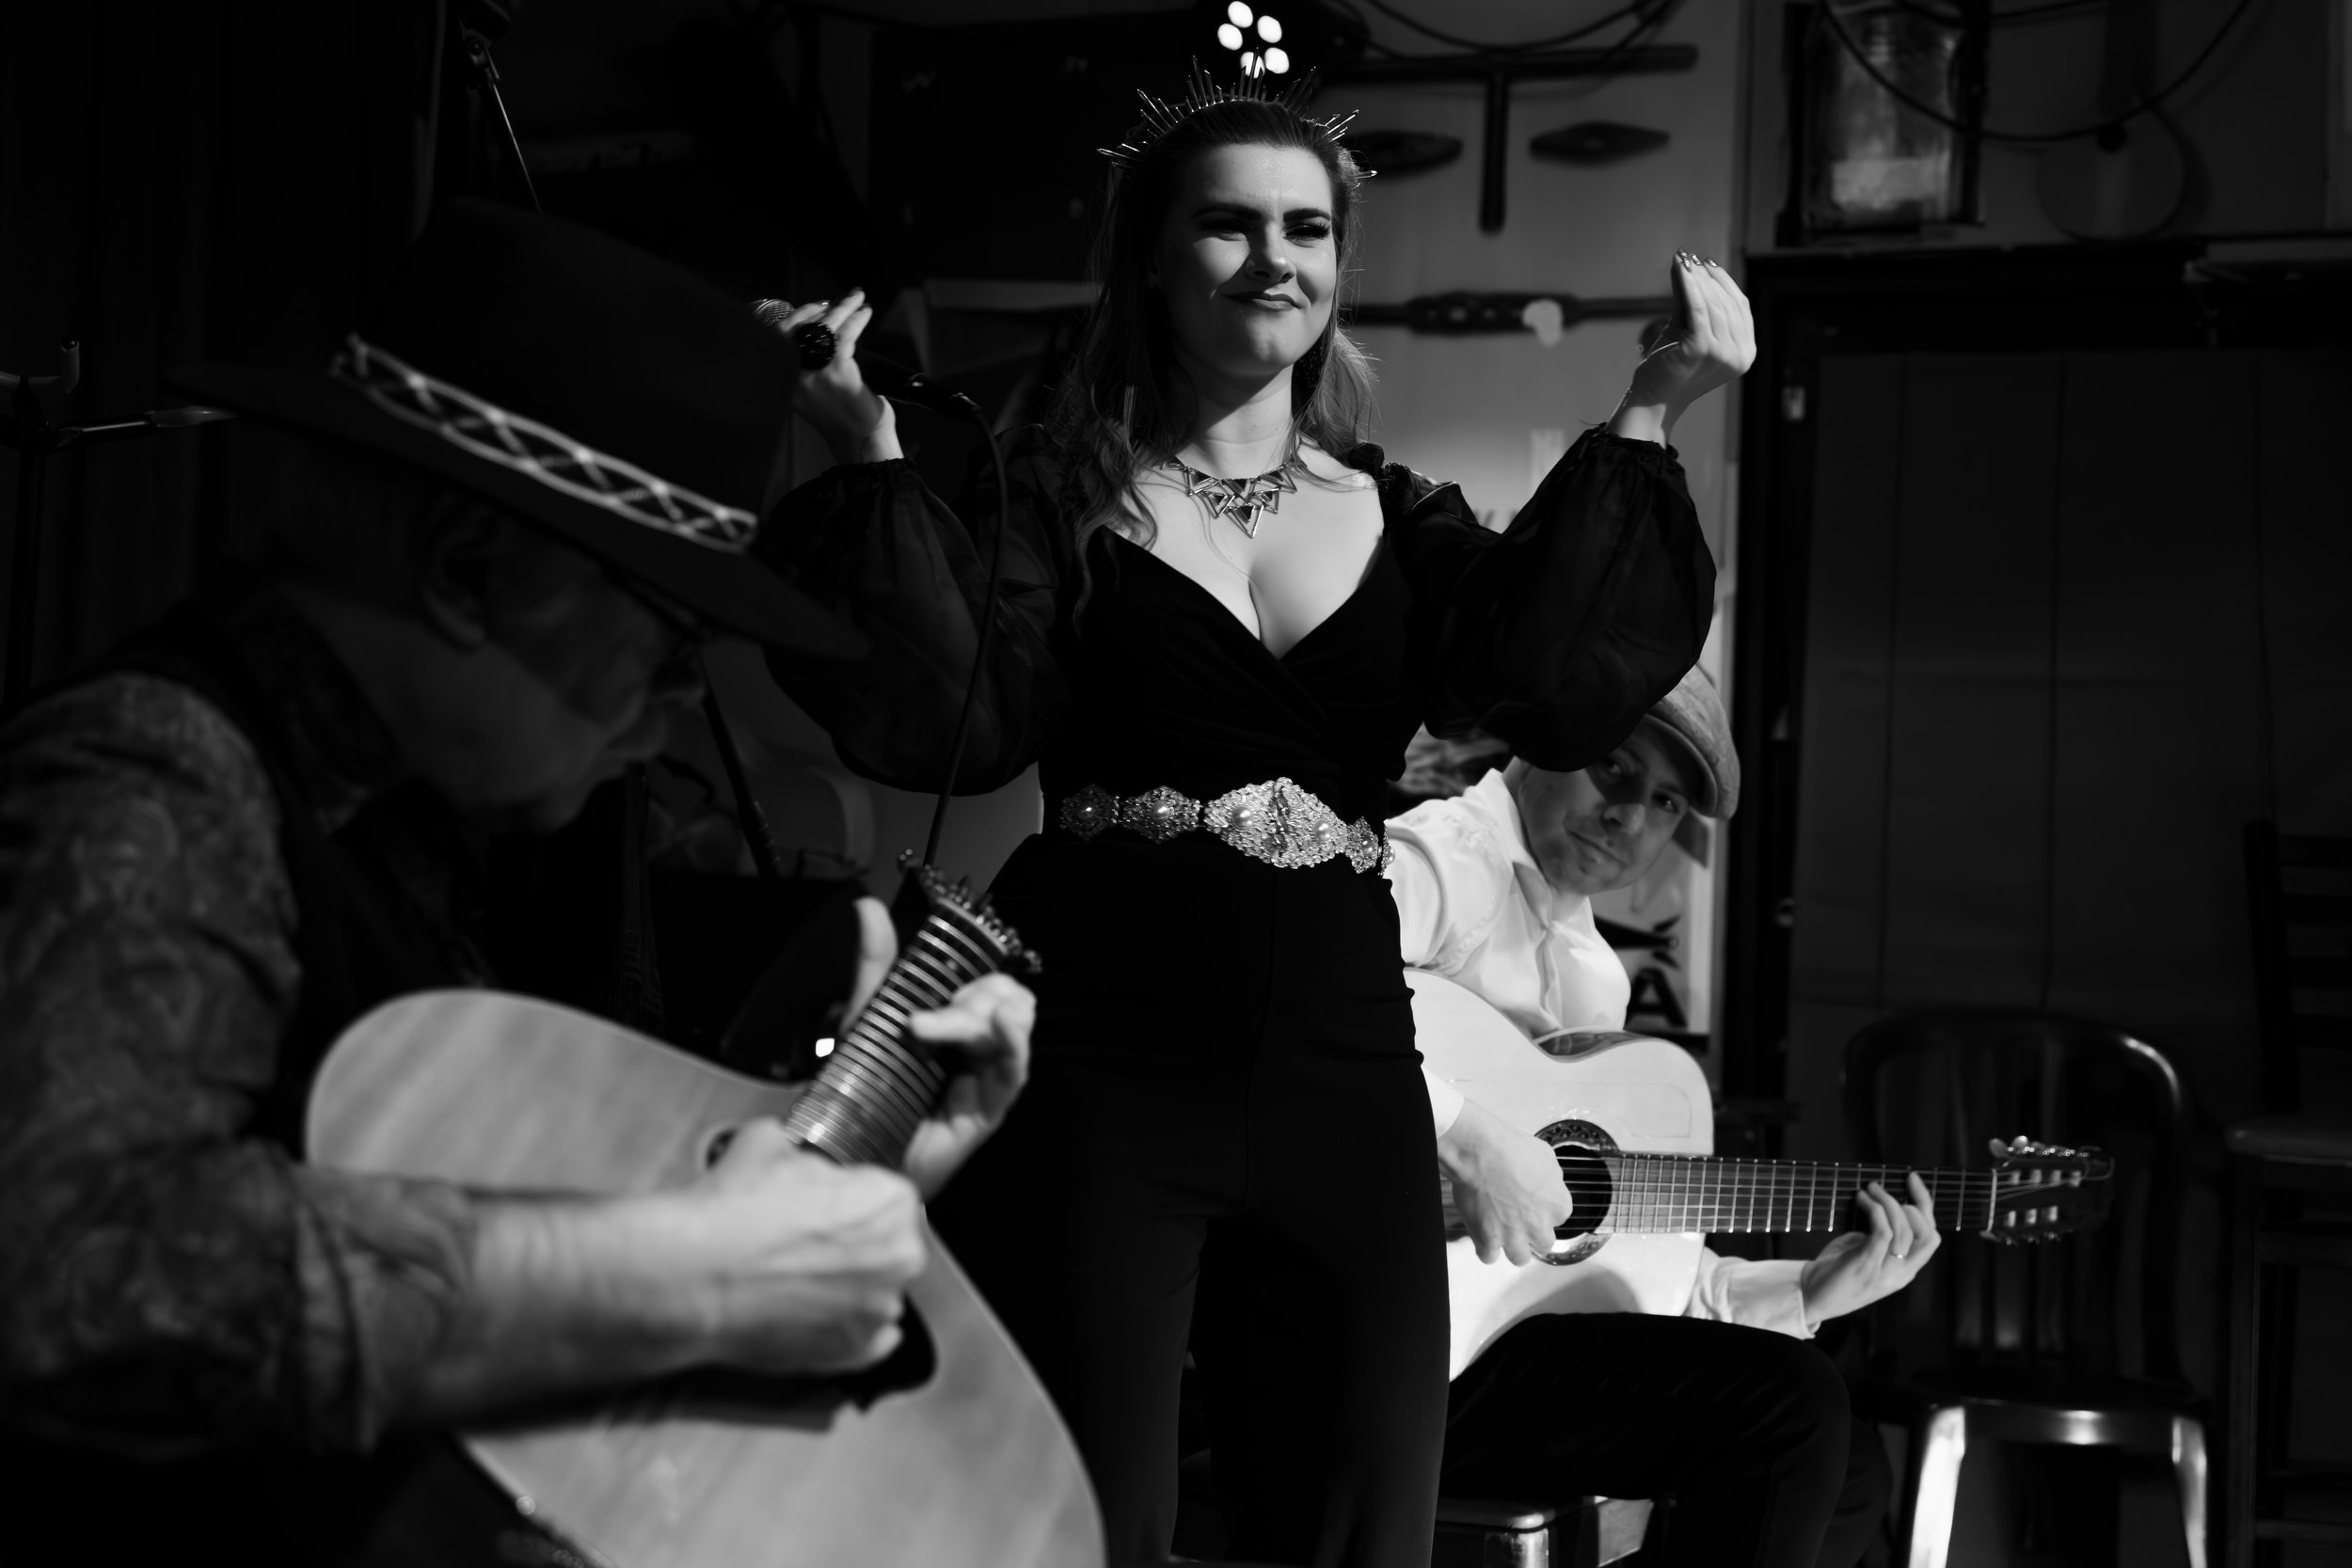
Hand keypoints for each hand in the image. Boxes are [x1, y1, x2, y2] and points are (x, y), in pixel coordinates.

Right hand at [661, 1117, 927, 1374]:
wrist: (690, 1277)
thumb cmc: (731, 1212)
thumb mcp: (768, 1142)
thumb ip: (802, 1150)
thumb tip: (794, 1156)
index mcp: (892, 1201)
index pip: (886, 1195)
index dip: (848, 1198)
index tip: (822, 1205)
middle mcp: (900, 1259)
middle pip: (888, 1245)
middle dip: (854, 1242)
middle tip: (806, 1241)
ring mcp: (879, 1312)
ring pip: (875, 1292)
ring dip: (846, 1286)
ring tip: (795, 1277)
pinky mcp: (855, 1354)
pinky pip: (867, 1339)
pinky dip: (842, 1327)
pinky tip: (809, 1311)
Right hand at [756, 290, 900, 465]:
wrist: (861, 443)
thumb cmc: (843, 421)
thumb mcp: (814, 397)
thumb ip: (808, 371)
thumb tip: (817, 338)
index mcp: (786, 382)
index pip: (780, 337)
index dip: (796, 317)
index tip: (814, 307)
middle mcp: (796, 376)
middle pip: (803, 328)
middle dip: (820, 308)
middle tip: (837, 299)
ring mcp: (816, 372)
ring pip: (826, 327)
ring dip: (843, 307)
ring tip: (856, 297)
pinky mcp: (838, 370)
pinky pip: (846, 333)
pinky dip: (857, 318)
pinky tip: (864, 312)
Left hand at [839, 898, 1034, 1198]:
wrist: (847, 1156)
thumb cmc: (860, 1094)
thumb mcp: (867, 1020)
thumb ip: (876, 966)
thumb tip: (868, 906)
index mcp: (953, 1022)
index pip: (988, 980)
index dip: (972, 971)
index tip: (934, 980)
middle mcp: (976, 1047)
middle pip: (1006, 995)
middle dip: (973, 994)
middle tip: (923, 1021)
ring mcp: (986, 1077)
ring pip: (1015, 1021)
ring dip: (977, 1015)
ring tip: (934, 1031)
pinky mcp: (988, 1108)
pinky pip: (1015, 1068)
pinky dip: (1013, 1040)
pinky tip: (999, 1024)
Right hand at [1437, 1098, 1572, 1265]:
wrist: (1480, 1152)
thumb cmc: (1510, 1148)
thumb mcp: (1545, 1155)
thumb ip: (1552, 1178)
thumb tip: (1549, 1182)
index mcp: (1558, 1206)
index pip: (1559, 1218)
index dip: (1544, 1210)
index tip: (1534, 1203)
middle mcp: (1539, 1226)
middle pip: (1543, 1243)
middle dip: (1532, 1232)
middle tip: (1518, 1218)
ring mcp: (1513, 1236)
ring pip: (1520, 1258)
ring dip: (1512, 1247)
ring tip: (1501, 1231)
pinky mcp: (1488, 1240)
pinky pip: (1489, 1257)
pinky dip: (1485, 1248)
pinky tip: (1482, 1235)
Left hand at [1608, 253, 1755, 443]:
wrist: (1652, 397)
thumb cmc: (1670, 364)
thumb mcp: (1686, 327)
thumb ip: (1691, 298)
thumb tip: (1688, 261)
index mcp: (1745, 352)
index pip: (1741, 308)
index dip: (1725, 283)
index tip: (1708, 264)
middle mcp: (1740, 355)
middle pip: (1728, 304)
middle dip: (1709, 278)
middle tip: (1691, 258)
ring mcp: (1723, 354)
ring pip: (1714, 305)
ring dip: (1697, 279)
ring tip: (1683, 261)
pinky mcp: (1703, 350)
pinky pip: (1698, 309)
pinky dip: (1689, 286)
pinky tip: (1680, 269)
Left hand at [1798, 1172, 1941, 1325]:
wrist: (1812, 1298)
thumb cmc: (1837, 1272)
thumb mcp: (1868, 1255)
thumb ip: (1883, 1238)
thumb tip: (1884, 1205)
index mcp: (1905, 1271)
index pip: (1930, 1238)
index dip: (1926, 1206)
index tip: (1912, 1181)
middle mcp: (1901, 1274)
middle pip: (1927, 1235)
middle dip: (1915, 1203)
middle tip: (1887, 1187)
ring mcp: (1885, 1272)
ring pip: (1904, 1230)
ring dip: (1888, 1202)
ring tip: (1870, 1189)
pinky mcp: (1866, 1265)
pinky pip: (1883, 1232)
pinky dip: (1875, 1210)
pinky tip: (1862, 1200)